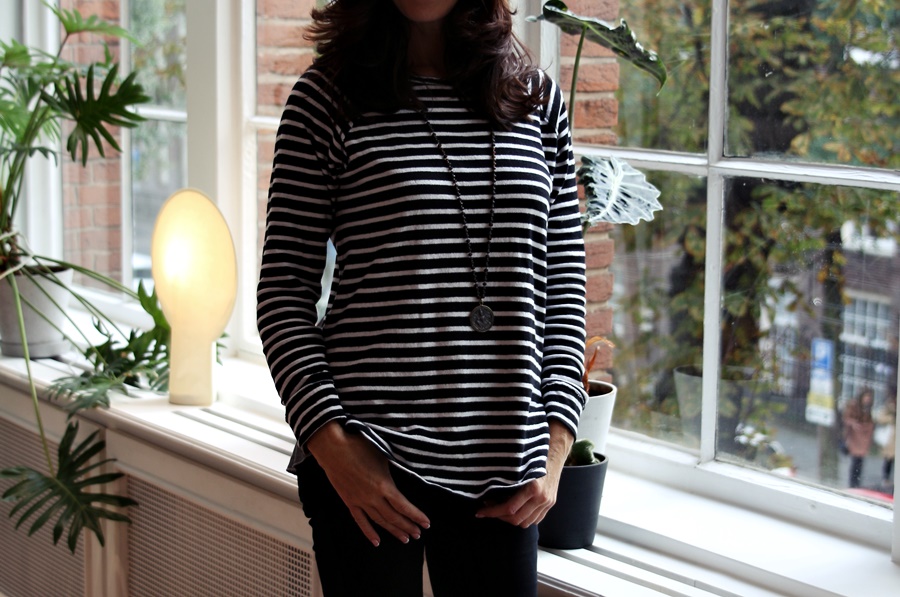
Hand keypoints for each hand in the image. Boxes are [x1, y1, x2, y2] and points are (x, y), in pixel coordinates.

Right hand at [306, 421, 430, 546]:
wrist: (333, 448)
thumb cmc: (358, 446)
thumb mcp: (383, 454)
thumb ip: (393, 468)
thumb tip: (404, 471)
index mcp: (384, 485)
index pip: (404, 506)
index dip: (416, 516)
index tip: (426, 523)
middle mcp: (373, 497)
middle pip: (394, 517)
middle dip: (408, 526)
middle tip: (418, 534)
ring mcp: (360, 501)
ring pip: (380, 521)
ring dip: (393, 531)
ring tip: (404, 539)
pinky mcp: (349, 502)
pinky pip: (360, 521)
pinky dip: (369, 532)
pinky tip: (376, 542)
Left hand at [475, 420, 572, 526]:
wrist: (554, 455)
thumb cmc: (534, 458)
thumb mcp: (519, 468)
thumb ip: (508, 482)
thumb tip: (489, 494)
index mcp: (533, 488)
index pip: (509, 508)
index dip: (493, 512)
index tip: (481, 511)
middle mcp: (541, 498)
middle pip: (516, 519)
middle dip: (499, 516)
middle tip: (488, 510)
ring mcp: (547, 503)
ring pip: (525, 522)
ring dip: (510, 519)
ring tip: (500, 510)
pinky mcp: (550, 505)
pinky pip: (535, 520)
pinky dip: (523, 518)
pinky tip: (515, 511)